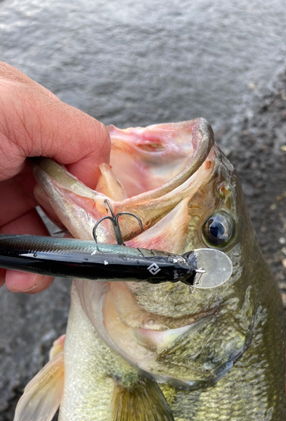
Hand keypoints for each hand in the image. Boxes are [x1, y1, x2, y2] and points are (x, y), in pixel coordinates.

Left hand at [0, 62, 110, 292]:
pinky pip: (10, 254)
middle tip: (75, 250)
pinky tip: (15, 275)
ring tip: (34, 274)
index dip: (92, 184)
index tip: (95, 215)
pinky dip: (16, 269)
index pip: (79, 153)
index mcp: (24, 118)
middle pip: (61, 198)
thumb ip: (74, 132)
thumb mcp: (12, 106)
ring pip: (36, 232)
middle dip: (71, 229)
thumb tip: (101, 175)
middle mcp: (10, 156)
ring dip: (45, 258)